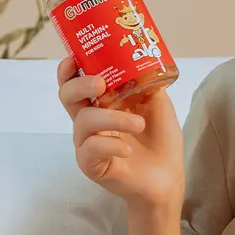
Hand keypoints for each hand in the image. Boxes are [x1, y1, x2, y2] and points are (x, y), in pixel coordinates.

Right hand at [57, 57, 183, 205]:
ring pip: (84, 122)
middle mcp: (89, 120)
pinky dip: (111, 145)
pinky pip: (91, 149)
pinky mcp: (91, 165)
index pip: (75, 81)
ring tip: (138, 124)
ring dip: (112, 118)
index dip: (68, 69)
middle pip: (67, 96)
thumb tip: (138, 58)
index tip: (74, 59)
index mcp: (101, 102)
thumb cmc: (160, 139)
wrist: (168, 177)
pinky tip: (128, 149)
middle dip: (80, 85)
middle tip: (100, 84)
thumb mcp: (158, 103)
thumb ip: (145, 82)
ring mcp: (88, 143)